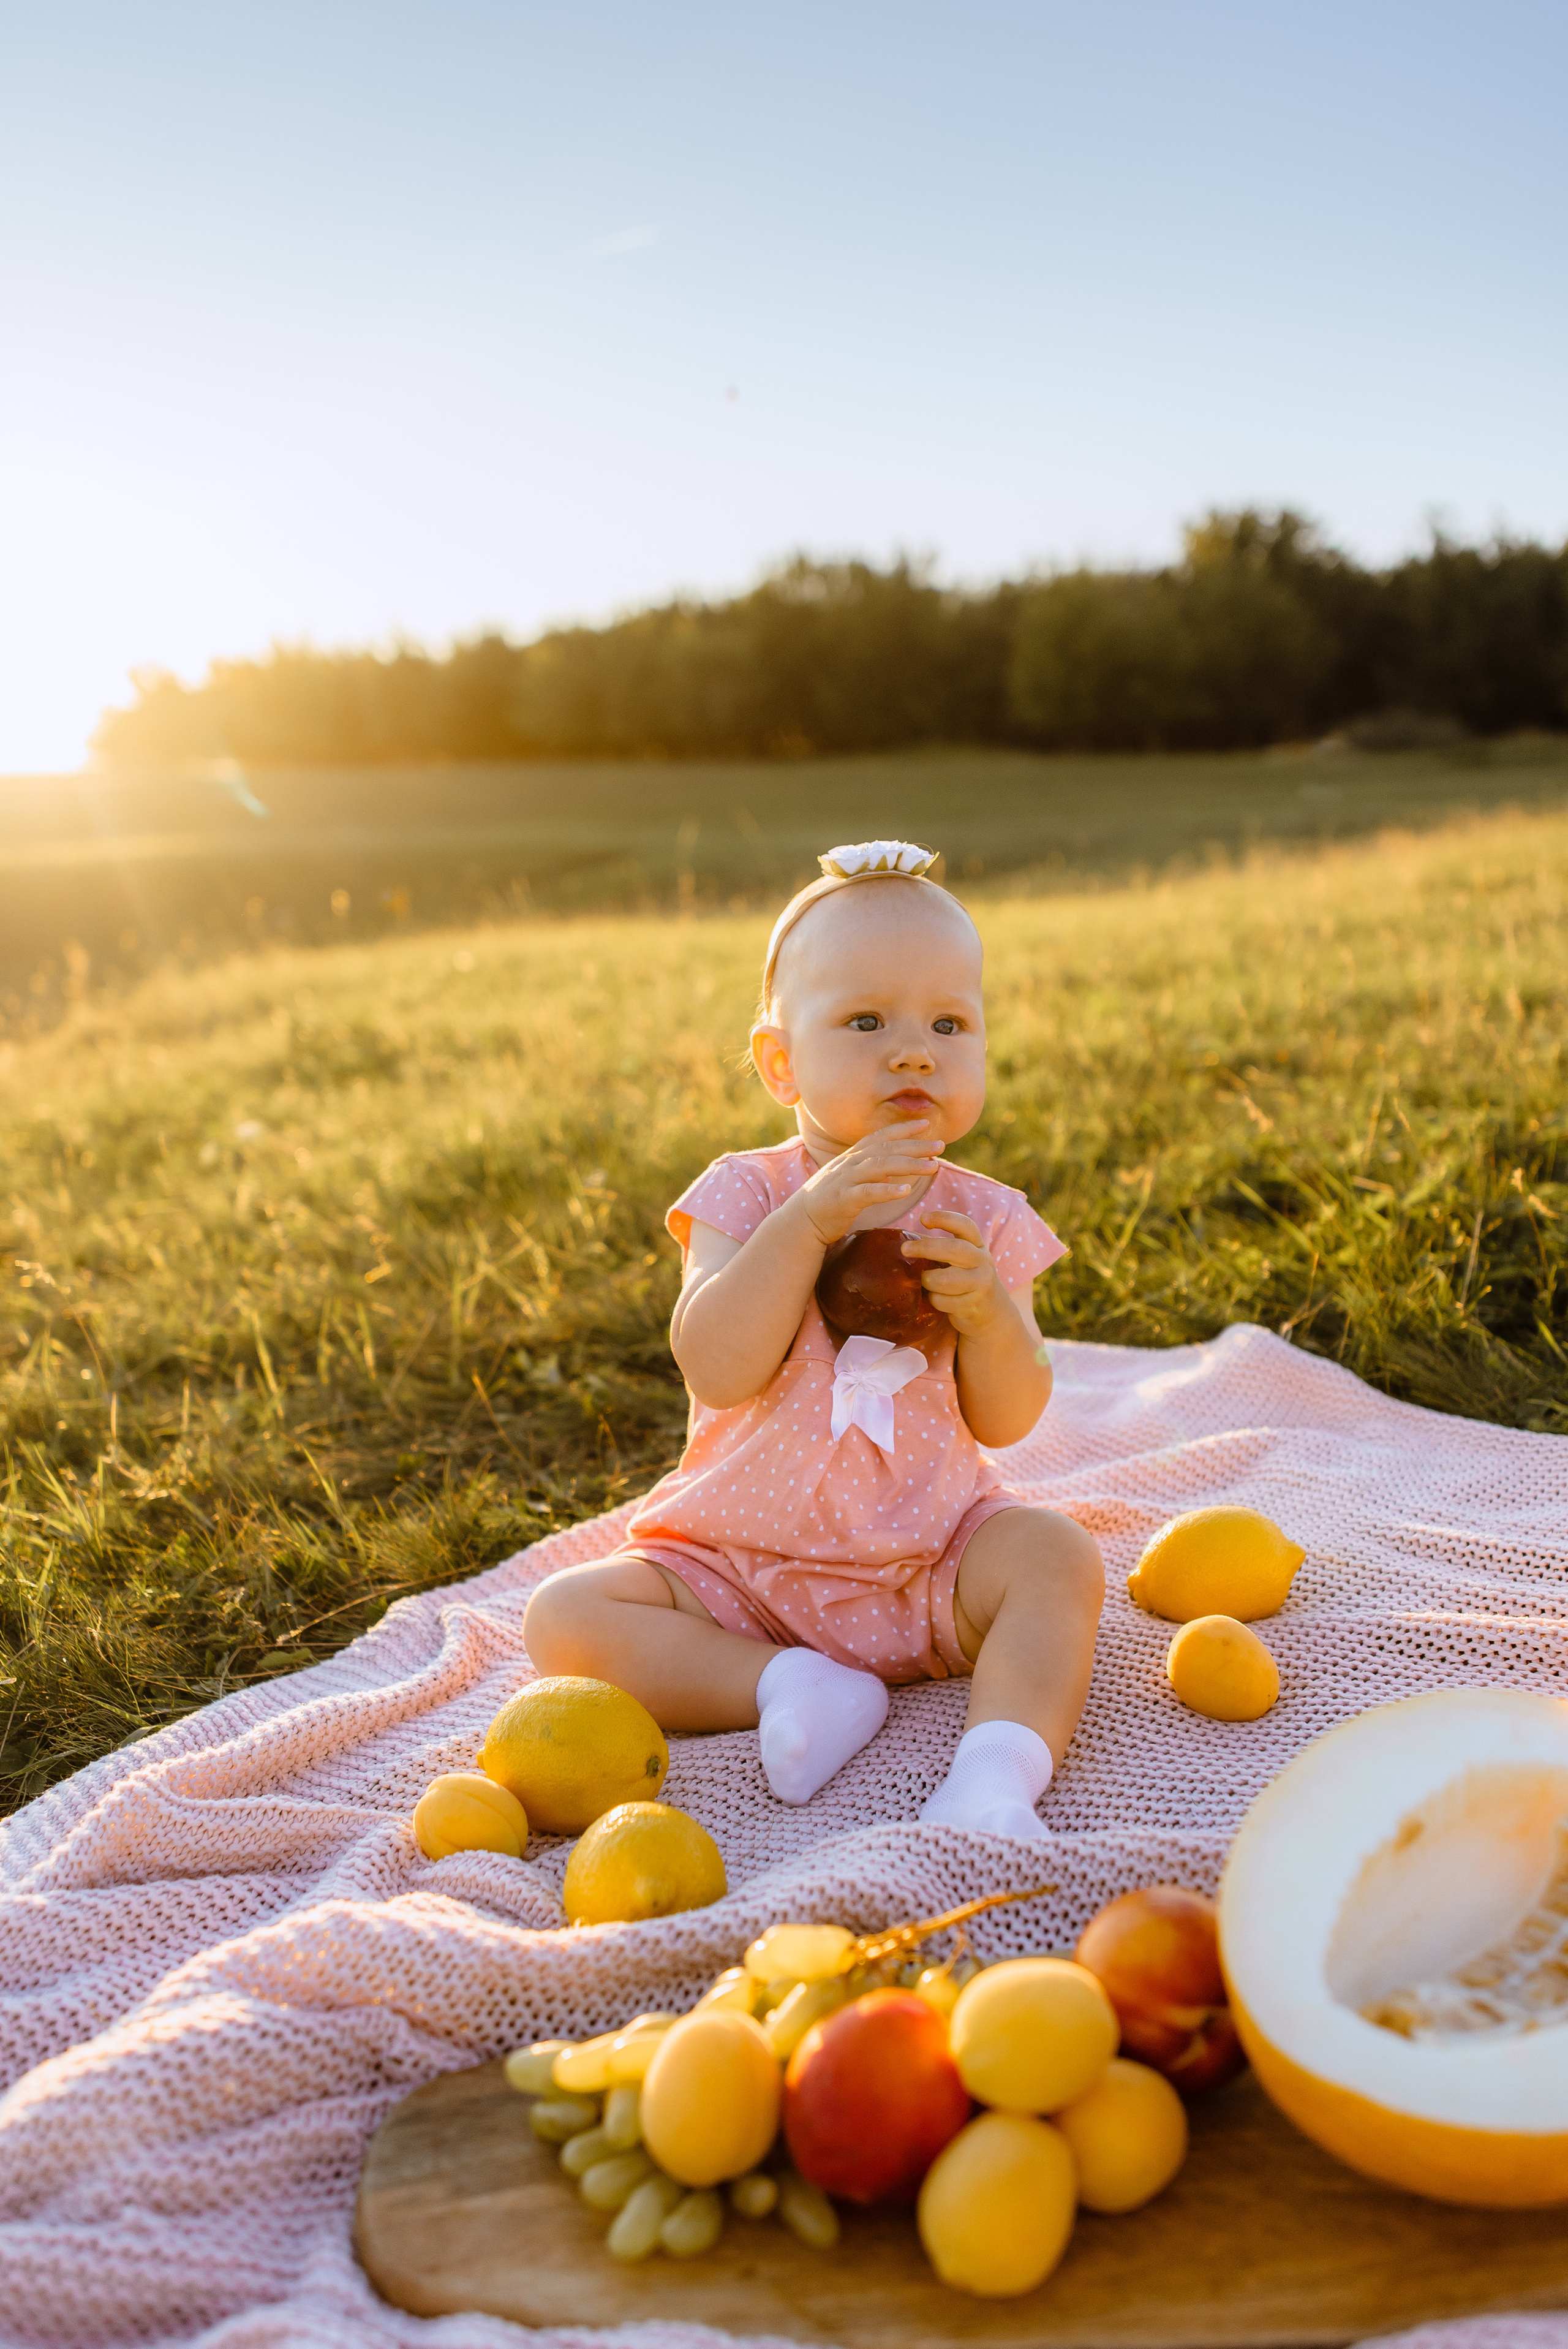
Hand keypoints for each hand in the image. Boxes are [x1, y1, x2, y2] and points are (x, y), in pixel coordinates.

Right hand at [792, 1119, 944, 1246]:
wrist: (802, 1220)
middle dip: (915, 1146)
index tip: (927, 1124)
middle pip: (887, 1149)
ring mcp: (846, 1180)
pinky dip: (887, 1190)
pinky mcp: (843, 1199)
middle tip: (940, 1145)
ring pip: (881, 1167)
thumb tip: (896, 1164)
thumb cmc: (830, 1199)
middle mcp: (850, 1163)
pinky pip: (868, 1192)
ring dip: (909, 1165)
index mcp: (853, 1156)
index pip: (881, 1136)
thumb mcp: (851, 1177)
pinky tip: (906, 1191)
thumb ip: (871, 1168)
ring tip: (933, 1166)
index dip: (904, 1128)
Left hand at [901, 1210, 1003, 1336]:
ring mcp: (981, 1284)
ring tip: (923, 1280)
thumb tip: (901, 1237)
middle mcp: (982, 1262)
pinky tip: (933, 1298)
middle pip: (955, 1249)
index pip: (965, 1226)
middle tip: (905, 1249)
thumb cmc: (966, 1279)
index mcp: (977, 1245)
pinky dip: (933, 1300)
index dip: (945, 1219)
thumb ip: (938, 1248)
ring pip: (947, 1279)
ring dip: (928, 1280)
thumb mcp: (960, 1260)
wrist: (993, 1312)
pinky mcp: (973, 1306)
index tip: (922, 1218)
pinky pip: (944, 1302)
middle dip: (926, 1248)